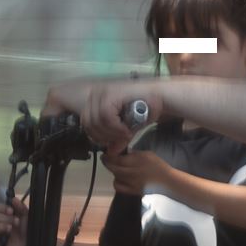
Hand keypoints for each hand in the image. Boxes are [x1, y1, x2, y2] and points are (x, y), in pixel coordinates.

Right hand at [0, 196, 27, 245]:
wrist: (34, 244)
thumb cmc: (31, 230)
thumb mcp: (28, 217)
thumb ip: (21, 207)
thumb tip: (13, 199)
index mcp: (7, 215)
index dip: (2, 208)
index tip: (11, 211)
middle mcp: (1, 223)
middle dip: (5, 218)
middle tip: (16, 222)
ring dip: (0, 227)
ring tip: (10, 229)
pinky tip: (1, 240)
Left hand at [45, 78, 164, 147]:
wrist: (160, 97)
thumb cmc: (145, 109)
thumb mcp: (127, 127)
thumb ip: (117, 138)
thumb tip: (110, 152)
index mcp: (95, 99)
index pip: (85, 122)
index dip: (96, 135)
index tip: (110, 141)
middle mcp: (96, 94)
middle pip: (88, 123)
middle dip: (103, 136)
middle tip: (118, 140)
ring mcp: (102, 93)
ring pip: (96, 121)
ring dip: (111, 133)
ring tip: (125, 134)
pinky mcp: (110, 95)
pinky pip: (106, 117)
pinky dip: (116, 128)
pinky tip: (127, 130)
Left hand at [105, 150, 171, 196]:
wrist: (167, 182)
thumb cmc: (158, 166)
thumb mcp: (147, 154)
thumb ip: (134, 154)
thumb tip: (122, 153)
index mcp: (137, 162)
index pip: (117, 159)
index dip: (108, 156)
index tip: (106, 153)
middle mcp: (132, 173)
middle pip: (113, 167)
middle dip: (107, 162)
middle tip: (105, 158)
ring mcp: (131, 183)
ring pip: (115, 176)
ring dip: (113, 171)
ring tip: (117, 167)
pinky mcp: (132, 191)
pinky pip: (118, 186)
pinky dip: (116, 181)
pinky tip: (120, 178)